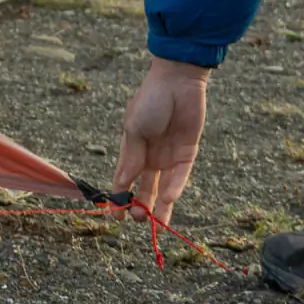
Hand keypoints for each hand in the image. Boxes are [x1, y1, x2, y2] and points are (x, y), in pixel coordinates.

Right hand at [112, 56, 210, 225]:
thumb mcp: (134, 129)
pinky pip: (181, 175)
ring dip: (159, 204)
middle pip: (145, 187)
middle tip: (136, 220)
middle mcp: (151, 155)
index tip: (115, 216)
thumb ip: (131, 157)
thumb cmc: (150, 100)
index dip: (119, 196)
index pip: (125, 178)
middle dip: (140, 205)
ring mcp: (170, 155)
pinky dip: (175, 187)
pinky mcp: (188, 152)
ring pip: (164, 187)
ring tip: (155, 222)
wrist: (177, 81)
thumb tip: (122, 183)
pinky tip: (168, 199)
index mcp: (133, 148)